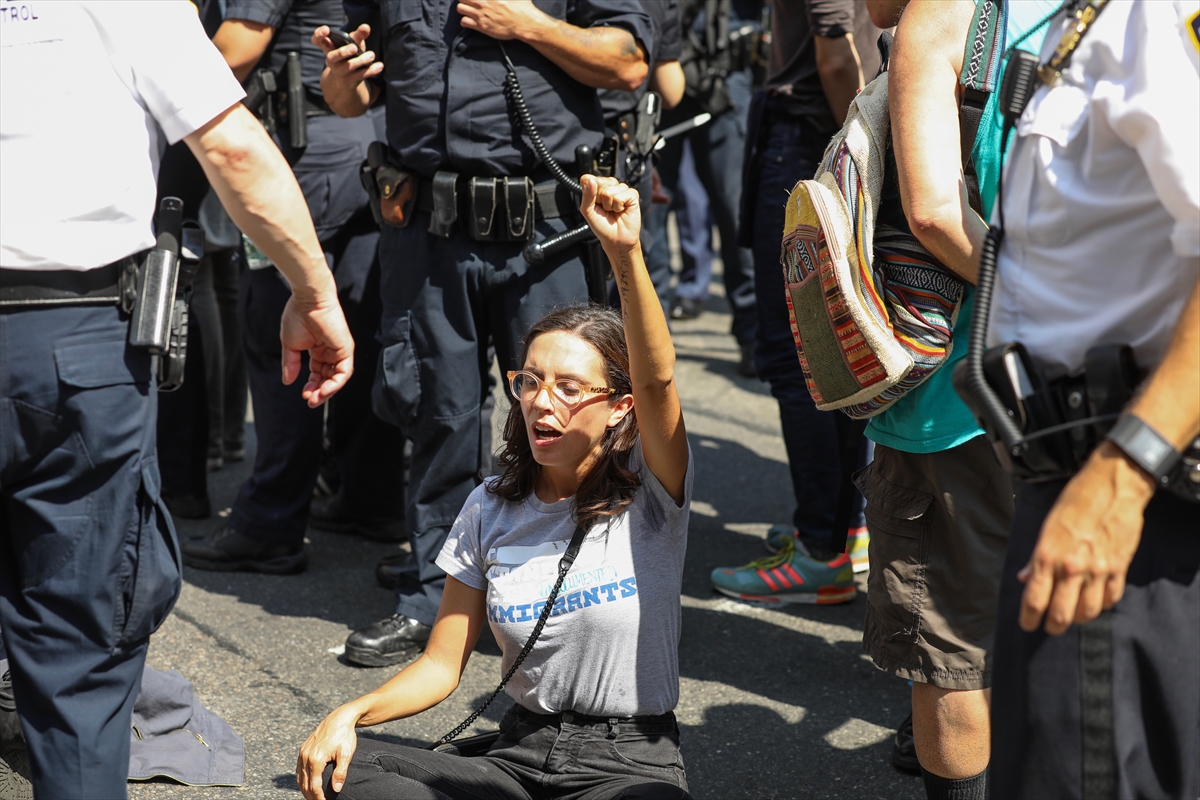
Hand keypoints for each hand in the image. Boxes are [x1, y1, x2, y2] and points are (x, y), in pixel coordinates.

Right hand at [280, 293, 353, 406]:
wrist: (307, 300)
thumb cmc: (298, 316)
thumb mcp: (290, 345)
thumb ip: (290, 364)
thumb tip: (287, 382)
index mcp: (318, 349)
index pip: (318, 373)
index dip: (312, 385)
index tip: (303, 393)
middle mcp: (331, 351)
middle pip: (329, 378)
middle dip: (320, 392)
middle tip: (310, 400)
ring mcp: (340, 350)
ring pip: (337, 378)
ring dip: (327, 391)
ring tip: (315, 399)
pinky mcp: (346, 349)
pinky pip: (344, 372)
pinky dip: (335, 384)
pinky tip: (324, 391)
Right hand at [296, 707, 359, 799]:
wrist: (340, 718)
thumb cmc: (344, 735)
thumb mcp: (346, 754)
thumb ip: (340, 772)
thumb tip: (336, 789)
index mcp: (316, 759)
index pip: (314, 786)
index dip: (318, 797)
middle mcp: (306, 756)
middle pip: (305, 783)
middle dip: (311, 796)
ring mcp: (303, 752)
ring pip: (299, 777)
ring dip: (305, 789)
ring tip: (313, 797)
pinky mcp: (303, 748)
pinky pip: (298, 768)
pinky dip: (302, 779)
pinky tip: (307, 784)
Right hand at [312, 24, 381, 108]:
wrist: (346, 79)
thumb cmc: (349, 54)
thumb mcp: (353, 43)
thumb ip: (358, 35)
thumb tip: (366, 27)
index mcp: (328, 47)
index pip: (317, 40)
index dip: (319, 35)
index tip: (326, 30)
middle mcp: (331, 60)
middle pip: (332, 57)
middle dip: (342, 52)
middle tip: (354, 47)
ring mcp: (339, 71)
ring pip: (347, 67)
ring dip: (360, 61)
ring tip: (371, 55)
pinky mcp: (349, 81)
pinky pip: (360, 76)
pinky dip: (370, 71)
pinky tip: (379, 66)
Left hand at [457, 0, 546, 40]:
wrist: (524, 23)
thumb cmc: (522, 7)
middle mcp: (482, 2)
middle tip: (469, 2)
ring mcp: (480, 14)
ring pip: (460, 8)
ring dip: (463, 8)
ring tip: (468, 11)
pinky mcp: (481, 26)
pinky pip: (464, 21)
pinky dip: (465, 21)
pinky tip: (470, 21)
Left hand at [579, 175, 641, 253]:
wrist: (616, 239)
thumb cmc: (602, 226)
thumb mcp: (587, 211)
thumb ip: (587, 195)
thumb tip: (591, 180)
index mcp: (596, 187)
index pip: (587, 179)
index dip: (589, 192)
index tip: (594, 204)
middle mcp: (608, 186)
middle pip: (599, 182)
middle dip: (599, 199)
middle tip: (604, 209)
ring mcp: (621, 188)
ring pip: (609, 190)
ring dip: (609, 205)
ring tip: (613, 211)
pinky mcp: (632, 194)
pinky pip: (620, 196)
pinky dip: (618, 206)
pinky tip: (621, 210)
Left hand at [1018, 442, 1155, 634]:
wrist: (1112, 486)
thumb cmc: (1075, 502)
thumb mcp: (1046, 526)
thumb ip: (1035, 557)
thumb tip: (1024, 578)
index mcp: (1047, 556)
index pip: (1034, 599)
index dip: (1029, 618)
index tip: (1027, 625)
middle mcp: (1072, 568)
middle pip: (1061, 614)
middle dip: (1052, 626)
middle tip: (1049, 628)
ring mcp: (1098, 570)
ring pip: (1088, 612)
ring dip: (1078, 618)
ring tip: (1072, 616)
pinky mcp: (1120, 568)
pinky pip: (1111, 598)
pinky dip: (1103, 605)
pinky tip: (1096, 601)